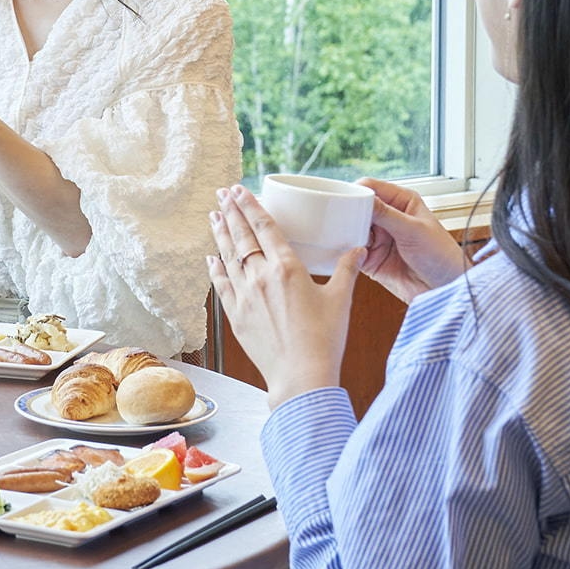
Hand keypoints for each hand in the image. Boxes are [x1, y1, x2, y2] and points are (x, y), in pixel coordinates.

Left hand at [205, 184, 361, 408]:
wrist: (301, 377)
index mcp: (288, 268)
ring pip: (227, 257)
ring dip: (220, 234)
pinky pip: (221, 285)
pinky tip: (211, 259)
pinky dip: (215, 269)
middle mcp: (261, 277)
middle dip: (231, 212)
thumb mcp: (340, 300)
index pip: (265, 227)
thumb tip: (358, 249)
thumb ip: (347, 270)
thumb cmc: (324, 340)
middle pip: (242, 236)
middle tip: (222, 194)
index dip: (251, 206)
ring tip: (214, 216)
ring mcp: (245, 296)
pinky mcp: (236, 316)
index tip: (239, 190)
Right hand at [353, 178, 468, 302]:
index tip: (344, 199)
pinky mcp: (371, 258)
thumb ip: (387, 214)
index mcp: (401, 202)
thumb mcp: (413, 230)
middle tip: (338, 220)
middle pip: (358, 208)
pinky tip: (344, 251)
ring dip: (346, 233)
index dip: (356, 191)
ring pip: (352, 229)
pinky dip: (346, 250)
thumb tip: (362, 199)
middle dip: (348, 214)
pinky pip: (352, 250)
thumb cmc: (441, 255)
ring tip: (342, 237)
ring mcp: (379, 238)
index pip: (372, 188)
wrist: (444, 289)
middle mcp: (388, 217)